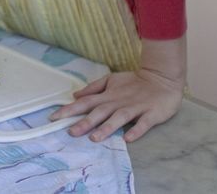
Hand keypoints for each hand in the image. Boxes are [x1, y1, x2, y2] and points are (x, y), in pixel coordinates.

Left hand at [51, 66, 183, 142]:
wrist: (162, 79)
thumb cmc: (134, 83)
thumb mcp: (111, 80)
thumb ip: (94, 88)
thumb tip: (75, 95)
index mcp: (108, 95)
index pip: (86, 102)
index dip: (70, 109)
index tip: (54, 117)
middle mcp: (119, 102)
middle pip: (100, 112)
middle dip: (85, 122)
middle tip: (71, 132)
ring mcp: (135, 108)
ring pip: (119, 118)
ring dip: (107, 127)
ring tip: (95, 138)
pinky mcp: (151, 114)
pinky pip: (143, 124)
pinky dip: (136, 130)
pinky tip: (127, 139)